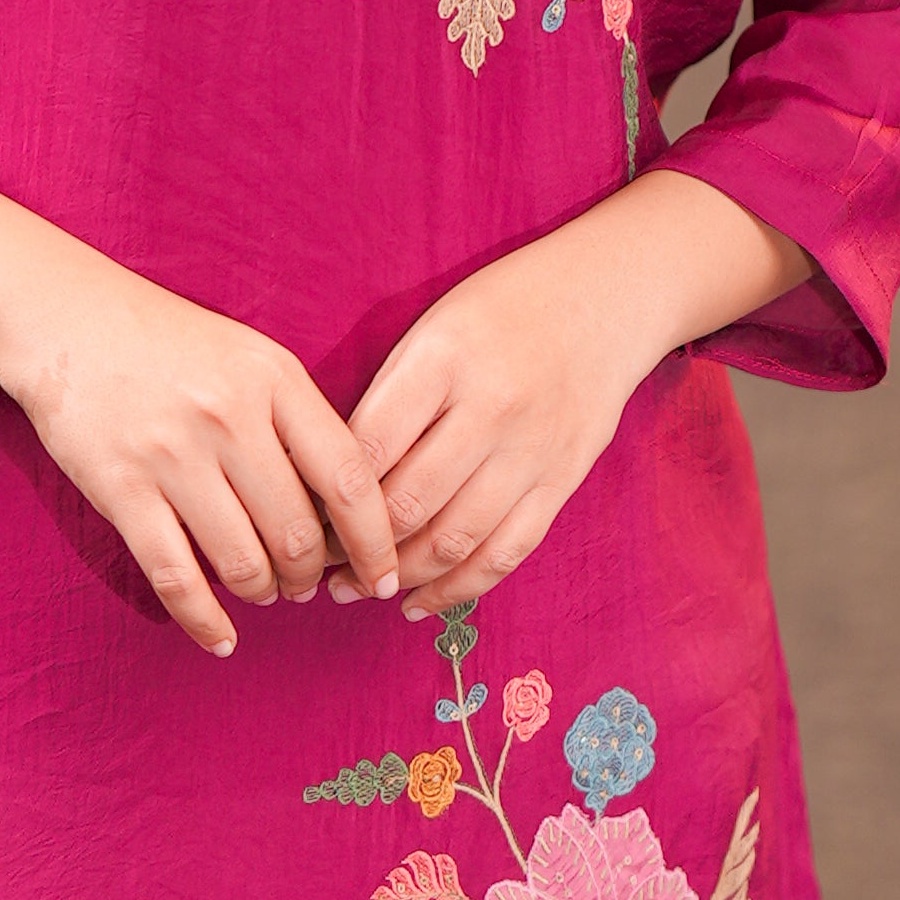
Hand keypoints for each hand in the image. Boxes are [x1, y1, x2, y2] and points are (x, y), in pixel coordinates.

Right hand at [0, 179, 402, 657]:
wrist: (64, 318)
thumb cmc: (167, 341)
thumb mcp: (249, 356)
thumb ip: (298, 421)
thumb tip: (344, 514)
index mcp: (273, 378)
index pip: (348, 478)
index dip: (375, 541)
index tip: (383, 576)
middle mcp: (229, 416)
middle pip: (298, 533)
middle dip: (312, 576)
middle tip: (308, 585)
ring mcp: (172, 455)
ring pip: (244, 564)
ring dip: (263, 593)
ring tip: (264, 590)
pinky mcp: (121, 488)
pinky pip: (176, 578)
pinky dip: (206, 622)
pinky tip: (222, 637)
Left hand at [321, 172, 814, 616]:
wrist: (602, 298)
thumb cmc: (499, 308)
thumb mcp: (432, 325)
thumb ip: (390, 394)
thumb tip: (331, 471)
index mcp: (444, 357)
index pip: (369, 446)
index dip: (326, 494)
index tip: (297, 515)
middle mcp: (491, 408)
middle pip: (409, 502)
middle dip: (353, 547)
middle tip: (312, 566)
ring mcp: (532, 450)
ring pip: (455, 539)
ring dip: (398, 577)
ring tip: (356, 589)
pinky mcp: (562, 481)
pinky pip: (506, 552)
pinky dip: (458, 587)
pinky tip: (418, 601)